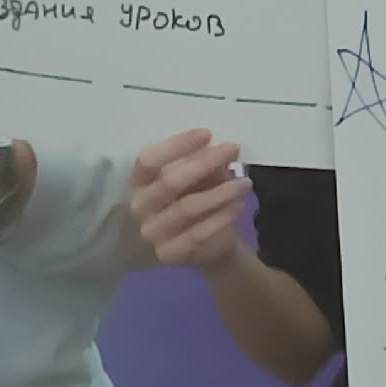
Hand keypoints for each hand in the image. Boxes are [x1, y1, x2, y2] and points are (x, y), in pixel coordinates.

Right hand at [131, 128, 250, 271]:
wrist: (210, 244)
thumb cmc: (201, 198)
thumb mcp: (204, 175)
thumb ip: (208, 160)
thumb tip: (228, 148)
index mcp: (141, 181)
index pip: (148, 160)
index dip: (176, 145)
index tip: (207, 134)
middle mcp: (140, 206)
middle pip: (167, 182)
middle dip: (203, 163)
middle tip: (232, 149)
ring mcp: (152, 232)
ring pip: (186, 208)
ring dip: (220, 192)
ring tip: (245, 183)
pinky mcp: (168, 253)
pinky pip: (197, 234)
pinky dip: (221, 217)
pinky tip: (239, 205)